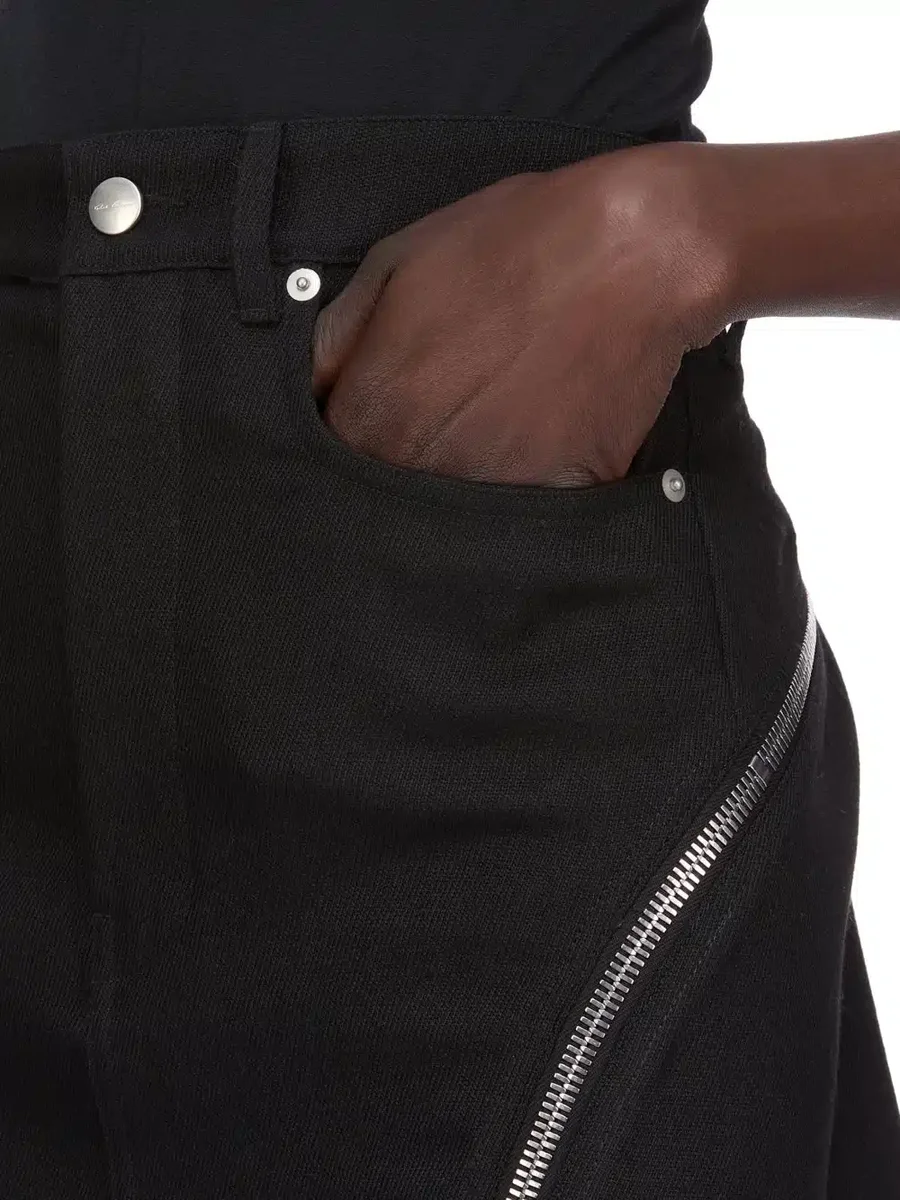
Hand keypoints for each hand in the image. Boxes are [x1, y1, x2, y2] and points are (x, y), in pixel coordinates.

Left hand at [311, 143, 731, 485]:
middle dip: (420, 467)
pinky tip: (554, 431)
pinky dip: (542, 485)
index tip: (399, 420)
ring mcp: (495, 488)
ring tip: (510, 417)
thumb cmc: (511, 245)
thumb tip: (313, 394)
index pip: (341, 468)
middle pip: (401, 501)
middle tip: (463, 413)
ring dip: (477, 482)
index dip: (369, 443)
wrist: (634, 251)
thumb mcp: (394, 264)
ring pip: (465, 516)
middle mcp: (425, 467)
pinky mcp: (564, 496)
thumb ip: (336, 341)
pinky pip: (536, 515)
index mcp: (374, 415)